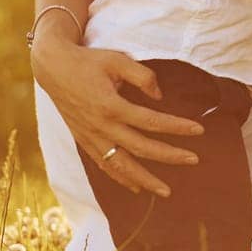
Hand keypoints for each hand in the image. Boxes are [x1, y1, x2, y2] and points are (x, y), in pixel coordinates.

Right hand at [30, 27, 205, 196]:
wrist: (53, 68)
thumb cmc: (89, 61)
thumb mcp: (117, 59)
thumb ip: (142, 75)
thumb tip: (160, 96)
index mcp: (111, 105)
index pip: (151, 121)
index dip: (177, 127)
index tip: (198, 129)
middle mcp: (101, 126)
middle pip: (141, 148)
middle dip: (169, 156)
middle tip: (194, 160)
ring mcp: (91, 137)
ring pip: (121, 165)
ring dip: (145, 180)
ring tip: (166, 191)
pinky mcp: (84, 141)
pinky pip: (104, 165)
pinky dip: (120, 178)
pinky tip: (136, 188)